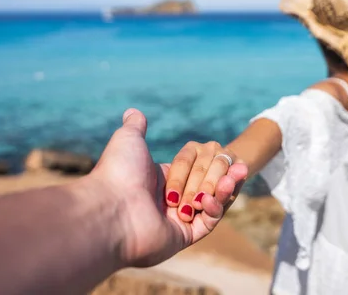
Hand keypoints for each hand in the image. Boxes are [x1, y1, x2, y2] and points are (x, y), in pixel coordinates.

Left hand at [90, 109, 247, 266]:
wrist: (110, 208)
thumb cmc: (119, 173)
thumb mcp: (128, 140)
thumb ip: (136, 127)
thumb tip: (133, 111)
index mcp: (160, 181)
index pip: (196, 170)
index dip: (211, 163)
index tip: (225, 153)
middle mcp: (169, 202)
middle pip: (208, 185)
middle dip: (221, 176)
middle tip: (237, 167)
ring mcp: (177, 221)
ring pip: (212, 204)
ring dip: (225, 190)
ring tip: (234, 177)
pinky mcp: (184, 237)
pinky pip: (208, 222)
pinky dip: (215, 208)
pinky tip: (212, 196)